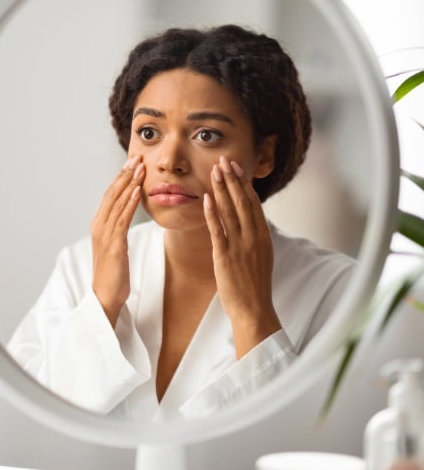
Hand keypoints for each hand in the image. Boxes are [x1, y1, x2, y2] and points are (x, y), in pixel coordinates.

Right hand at [91, 154, 144, 324]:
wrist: (105, 297)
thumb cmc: (113, 274)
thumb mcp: (116, 246)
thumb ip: (118, 229)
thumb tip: (127, 215)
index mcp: (99, 225)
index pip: (109, 195)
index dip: (120, 177)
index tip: (132, 162)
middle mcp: (98, 226)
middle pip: (111, 194)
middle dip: (125, 174)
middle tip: (137, 157)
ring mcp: (104, 235)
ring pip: (116, 203)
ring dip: (129, 183)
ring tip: (140, 168)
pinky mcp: (113, 245)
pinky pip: (122, 220)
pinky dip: (129, 204)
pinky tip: (137, 191)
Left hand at [203, 156, 280, 356]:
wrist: (254, 309)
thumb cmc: (254, 286)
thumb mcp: (260, 257)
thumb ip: (254, 238)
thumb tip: (249, 223)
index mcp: (263, 237)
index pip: (253, 203)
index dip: (243, 184)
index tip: (235, 168)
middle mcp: (254, 237)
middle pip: (243, 202)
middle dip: (232, 179)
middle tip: (224, 160)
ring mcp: (240, 246)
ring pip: (231, 211)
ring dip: (222, 189)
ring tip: (214, 171)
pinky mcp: (226, 256)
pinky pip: (218, 230)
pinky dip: (212, 213)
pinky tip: (206, 198)